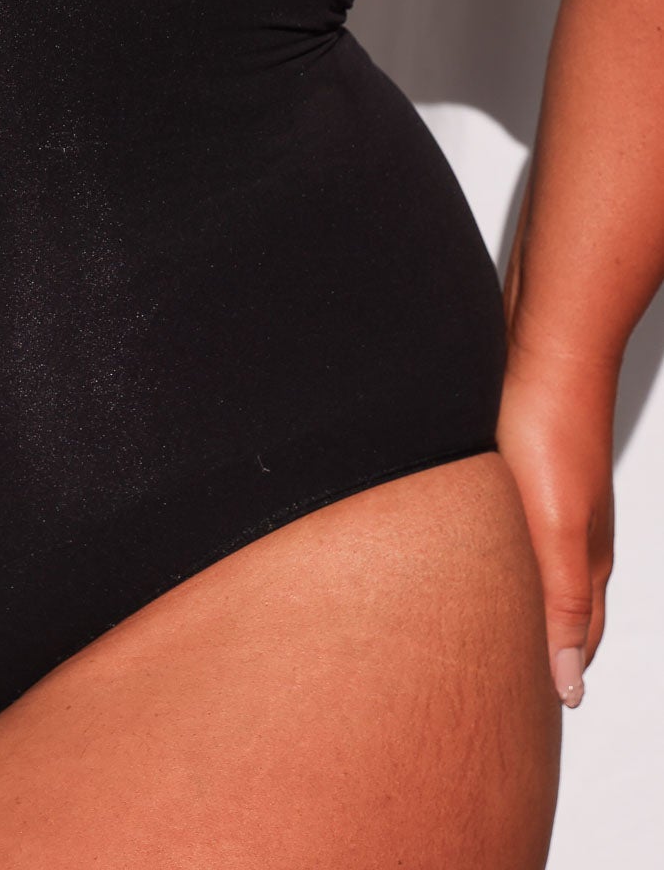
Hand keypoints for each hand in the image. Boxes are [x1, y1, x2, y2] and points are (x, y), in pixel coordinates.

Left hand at [494, 334, 616, 707]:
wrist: (546, 340)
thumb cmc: (551, 427)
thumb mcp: (556, 528)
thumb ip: (562, 604)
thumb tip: (569, 684)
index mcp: (584, 554)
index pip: (574, 635)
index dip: (557, 673)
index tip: (534, 713)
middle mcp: (570, 528)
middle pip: (556, 603)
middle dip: (533, 643)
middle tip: (499, 684)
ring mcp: (546, 493)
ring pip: (528, 563)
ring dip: (510, 595)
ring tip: (478, 627)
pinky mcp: (518, 461)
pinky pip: (506, 523)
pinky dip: (493, 549)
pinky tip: (469, 545)